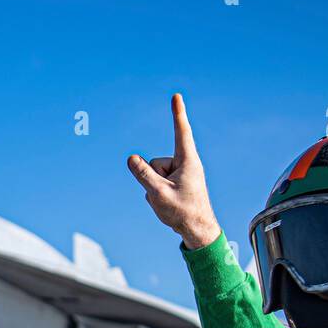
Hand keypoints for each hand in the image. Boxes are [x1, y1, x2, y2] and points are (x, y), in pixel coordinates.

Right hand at [127, 93, 221, 249]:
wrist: (197, 231)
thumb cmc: (183, 212)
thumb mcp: (158, 193)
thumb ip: (143, 174)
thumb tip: (131, 158)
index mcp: (187, 161)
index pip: (180, 132)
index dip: (177, 113)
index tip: (176, 96)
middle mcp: (185, 164)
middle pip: (154, 162)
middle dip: (153, 179)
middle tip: (169, 198)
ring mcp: (180, 173)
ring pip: (153, 174)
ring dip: (155, 189)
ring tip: (171, 202)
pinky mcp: (176, 182)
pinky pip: (156, 183)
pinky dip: (158, 194)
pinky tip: (170, 204)